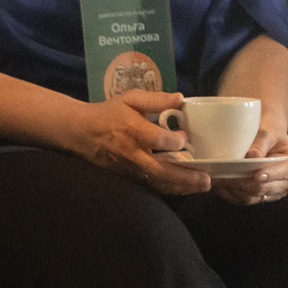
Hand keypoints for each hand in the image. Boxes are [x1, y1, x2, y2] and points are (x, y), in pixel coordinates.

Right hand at [70, 90, 210, 195]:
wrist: (80, 132)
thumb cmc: (108, 113)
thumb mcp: (130, 99)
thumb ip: (156, 99)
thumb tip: (181, 99)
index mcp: (132, 129)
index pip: (158, 139)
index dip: (176, 141)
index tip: (185, 137)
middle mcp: (131, 152)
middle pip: (161, 169)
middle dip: (185, 176)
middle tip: (207, 180)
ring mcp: (128, 167)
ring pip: (157, 182)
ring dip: (180, 186)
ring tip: (201, 186)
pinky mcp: (126, 176)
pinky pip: (150, 185)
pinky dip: (168, 188)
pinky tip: (183, 187)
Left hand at [212, 125, 287, 206]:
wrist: (268, 143)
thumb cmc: (269, 136)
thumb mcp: (267, 133)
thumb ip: (260, 144)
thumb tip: (252, 156)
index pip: (282, 173)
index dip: (269, 175)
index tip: (255, 174)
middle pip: (264, 188)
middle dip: (243, 182)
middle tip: (224, 175)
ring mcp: (275, 193)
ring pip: (252, 197)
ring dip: (234, 189)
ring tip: (217, 179)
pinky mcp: (262, 198)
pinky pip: (244, 200)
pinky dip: (230, 194)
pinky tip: (219, 185)